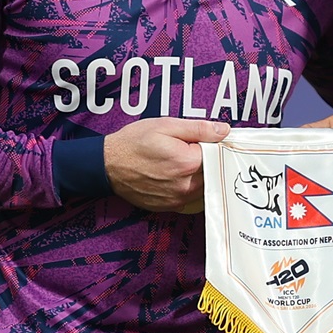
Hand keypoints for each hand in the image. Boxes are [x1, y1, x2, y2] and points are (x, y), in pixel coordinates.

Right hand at [103, 117, 228, 212]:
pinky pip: (191, 199)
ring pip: (204, 188)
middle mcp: (186, 186)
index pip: (217, 155)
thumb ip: (198, 128)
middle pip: (213, 173)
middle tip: (193, 150)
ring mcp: (178, 199)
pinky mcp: (170, 207)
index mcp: (188, 163)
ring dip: (201, 177)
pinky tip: (177, 177)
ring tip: (183, 163)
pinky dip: (190, 188)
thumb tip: (223, 130)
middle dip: (208, 162)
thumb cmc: (134, 143)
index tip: (206, 141)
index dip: (213, 146)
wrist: (108, 166)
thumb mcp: (166, 125)